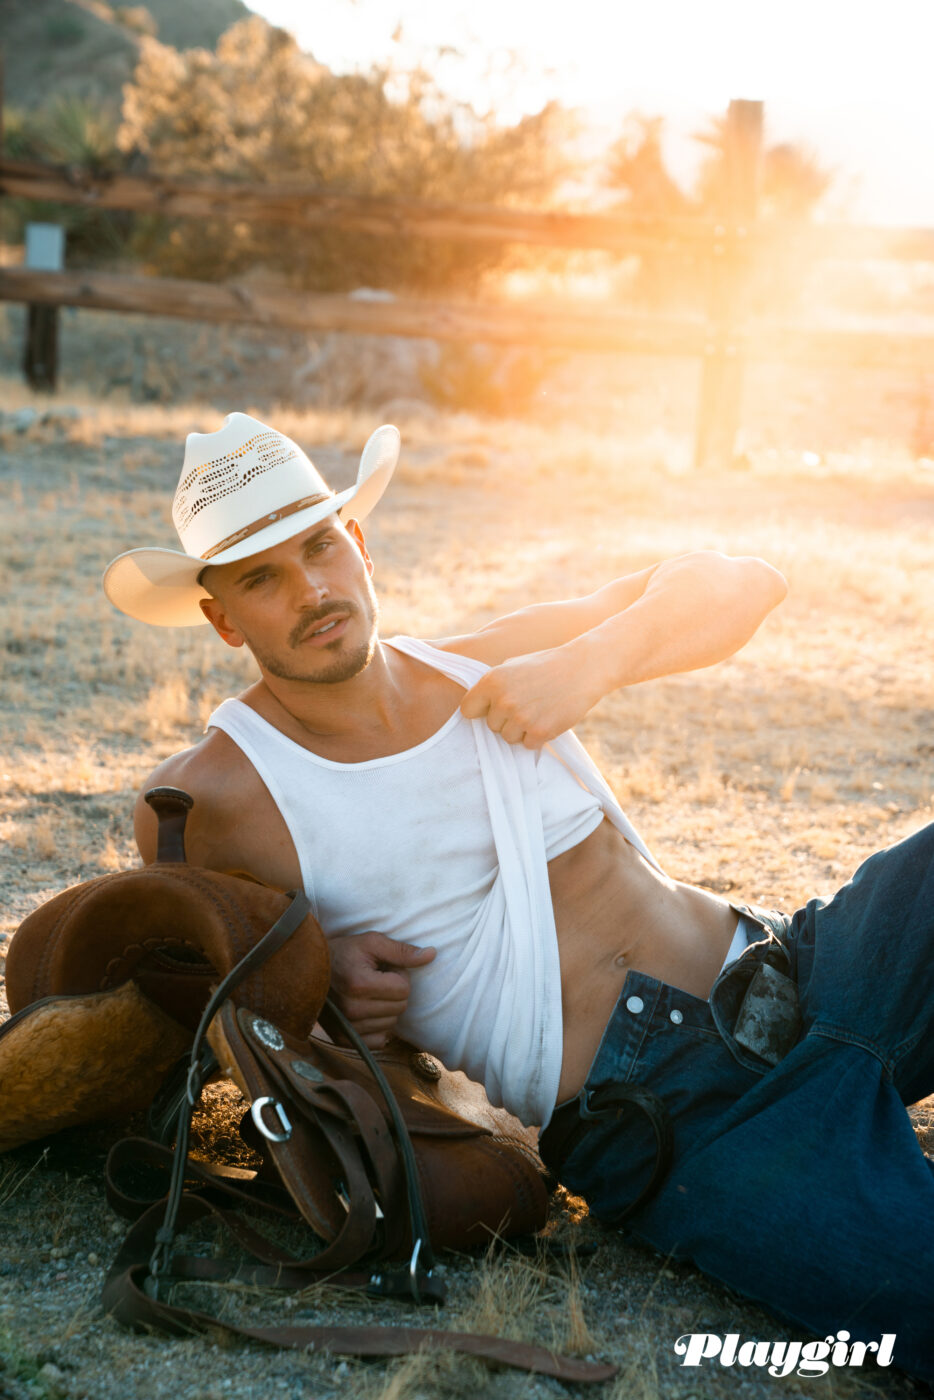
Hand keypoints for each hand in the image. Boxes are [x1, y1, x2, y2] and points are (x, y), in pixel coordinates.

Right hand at [327, 931, 435, 1047]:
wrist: (307, 971)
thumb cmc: (343, 952)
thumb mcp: (371, 942)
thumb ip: (402, 951)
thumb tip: (432, 954)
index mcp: (359, 983)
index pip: (404, 989)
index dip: (398, 975)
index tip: (382, 968)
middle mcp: (351, 1009)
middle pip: (400, 1007)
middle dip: (394, 992)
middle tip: (374, 979)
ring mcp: (346, 1027)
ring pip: (392, 1024)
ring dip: (386, 1008)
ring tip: (367, 993)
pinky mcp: (343, 1040)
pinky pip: (380, 1040)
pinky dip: (378, 1027)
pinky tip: (365, 1010)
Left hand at [459, 646, 602, 747]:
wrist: (582, 668)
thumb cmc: (546, 665)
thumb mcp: (512, 665)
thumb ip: (493, 685)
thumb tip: (477, 707)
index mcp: (492, 681)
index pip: (468, 710)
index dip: (480, 710)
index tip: (491, 709)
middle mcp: (503, 700)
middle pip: (491, 726)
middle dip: (505, 720)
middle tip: (526, 704)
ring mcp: (521, 717)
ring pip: (508, 738)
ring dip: (520, 730)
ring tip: (537, 711)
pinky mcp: (540, 731)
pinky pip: (528, 745)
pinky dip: (537, 737)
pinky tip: (548, 718)